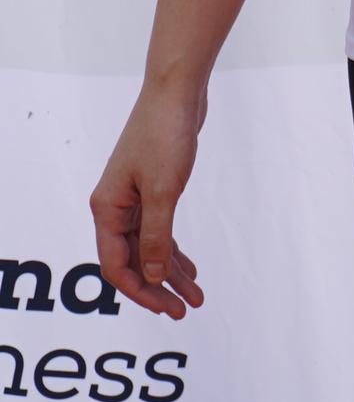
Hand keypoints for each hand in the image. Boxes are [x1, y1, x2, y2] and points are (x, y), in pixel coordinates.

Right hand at [89, 82, 208, 320]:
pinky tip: (191, 267)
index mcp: (108, 208)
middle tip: (187, 310)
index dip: (142, 292)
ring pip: (149, 246)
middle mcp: (115, 206)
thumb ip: (158, 236)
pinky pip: (159, 229)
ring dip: (172, 272)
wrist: (176, 91)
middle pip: (134, 260)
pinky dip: (174, 249)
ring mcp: (133, 197)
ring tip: (197, 295)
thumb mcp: (163, 190)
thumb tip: (154, 277)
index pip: (117, 266)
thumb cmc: (164, 134)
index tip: (169, 309)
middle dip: (160, 288)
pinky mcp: (152, 188)